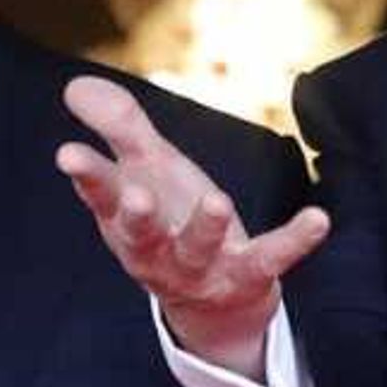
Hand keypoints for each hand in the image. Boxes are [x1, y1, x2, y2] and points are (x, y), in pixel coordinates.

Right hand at [57, 77, 329, 374]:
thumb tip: (76, 84)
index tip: (68, 153)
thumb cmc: (171, 220)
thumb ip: (119, 128)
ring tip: (217, 201)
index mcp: (127, 222)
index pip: (102, 197)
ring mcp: (203, 269)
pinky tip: (318, 218)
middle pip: (141, 236)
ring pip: (199, 250)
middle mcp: (158, 252)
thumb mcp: (147, 171)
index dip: (87, 176)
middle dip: (137, 218)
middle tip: (137, 197)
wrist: (215, 302)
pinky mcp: (248, 276)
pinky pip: (271, 258)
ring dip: (206, 228)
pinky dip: (295, 240)